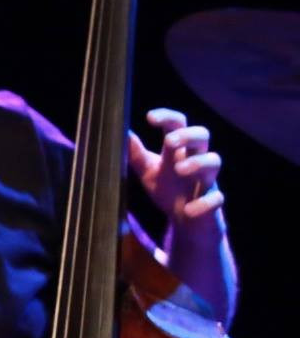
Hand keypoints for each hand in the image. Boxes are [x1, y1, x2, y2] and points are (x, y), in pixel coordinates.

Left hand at [127, 107, 224, 229]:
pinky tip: (189, 210)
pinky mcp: (213, 202)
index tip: (150, 118)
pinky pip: (217, 199)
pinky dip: (204, 203)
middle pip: (202, 134)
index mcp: (177, 150)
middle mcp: (195, 159)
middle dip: (187, 135)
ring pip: (214, 161)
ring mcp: (207, 179)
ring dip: (198, 162)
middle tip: (169, 142)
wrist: (186, 221)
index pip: (178, 124)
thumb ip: (135, 153)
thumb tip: (120, 131)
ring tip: (179, 169)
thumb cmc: (167, 189)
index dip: (167, 117)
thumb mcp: (147, 170)